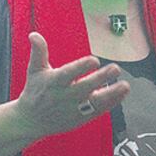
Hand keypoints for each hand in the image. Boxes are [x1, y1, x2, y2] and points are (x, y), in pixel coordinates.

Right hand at [0, 32, 129, 155]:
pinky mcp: (80, 118)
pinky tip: (122, 94)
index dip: (81, 67)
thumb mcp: (35, 71)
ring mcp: (73, 109)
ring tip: (125, 86)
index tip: (94, 60)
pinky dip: (111, 104)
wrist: (30, 121)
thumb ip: (39, 52)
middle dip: (101, 78)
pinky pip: (98, 111)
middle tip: (116, 68)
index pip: (68, 73)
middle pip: (84, 88)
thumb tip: (34, 34)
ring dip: (111, 94)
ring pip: (94, 103)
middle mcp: (64, 96)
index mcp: (53, 82)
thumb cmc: (35, 91)